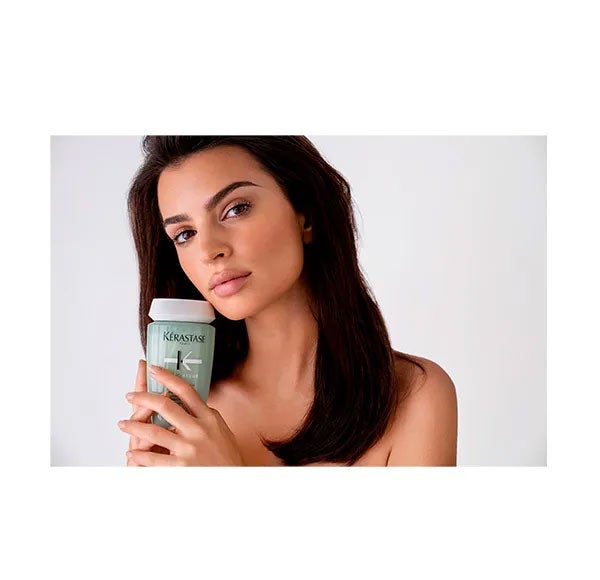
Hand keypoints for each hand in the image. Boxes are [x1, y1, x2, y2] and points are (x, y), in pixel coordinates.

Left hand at [118, 364, 245, 465]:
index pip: (186, 390)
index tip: (154, 369)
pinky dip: (139, 455)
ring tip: (123, 424)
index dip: (168, 377)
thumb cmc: (226, 457)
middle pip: (166, 406)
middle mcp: (198, 429)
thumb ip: (206, 415)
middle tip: (130, 396)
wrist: (234, 481)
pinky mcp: (181, 466)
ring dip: (134, 427)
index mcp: (208, 417)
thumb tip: (194, 401)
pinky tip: (131, 453)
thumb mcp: (221, 429)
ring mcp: (189, 448)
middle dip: (143, 398)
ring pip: (154, 431)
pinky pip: (154, 458)